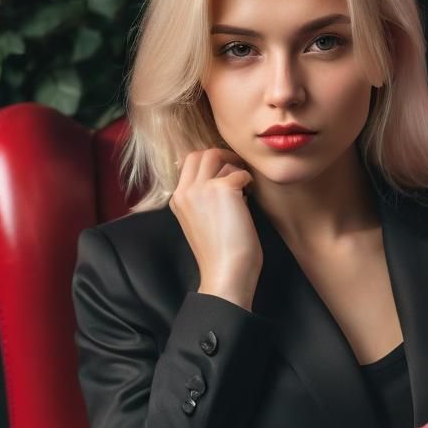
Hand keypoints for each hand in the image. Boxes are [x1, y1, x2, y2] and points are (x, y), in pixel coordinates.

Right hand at [170, 147, 262, 300]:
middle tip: (238, 170)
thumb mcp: (201, 221)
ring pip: (217, 156)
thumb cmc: (219, 255)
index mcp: (177, 199)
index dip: (208, 162)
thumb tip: (224, 177)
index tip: (225, 171)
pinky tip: (250, 197)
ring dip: (235, 168)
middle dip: (222, 157)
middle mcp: (184, 191)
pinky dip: (248, 181)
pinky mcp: (222, 189)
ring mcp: (201, 188)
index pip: (188, 163)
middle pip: (200, 153)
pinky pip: (240, 173)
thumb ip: (204, 200)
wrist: (225, 274)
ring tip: (245, 188)